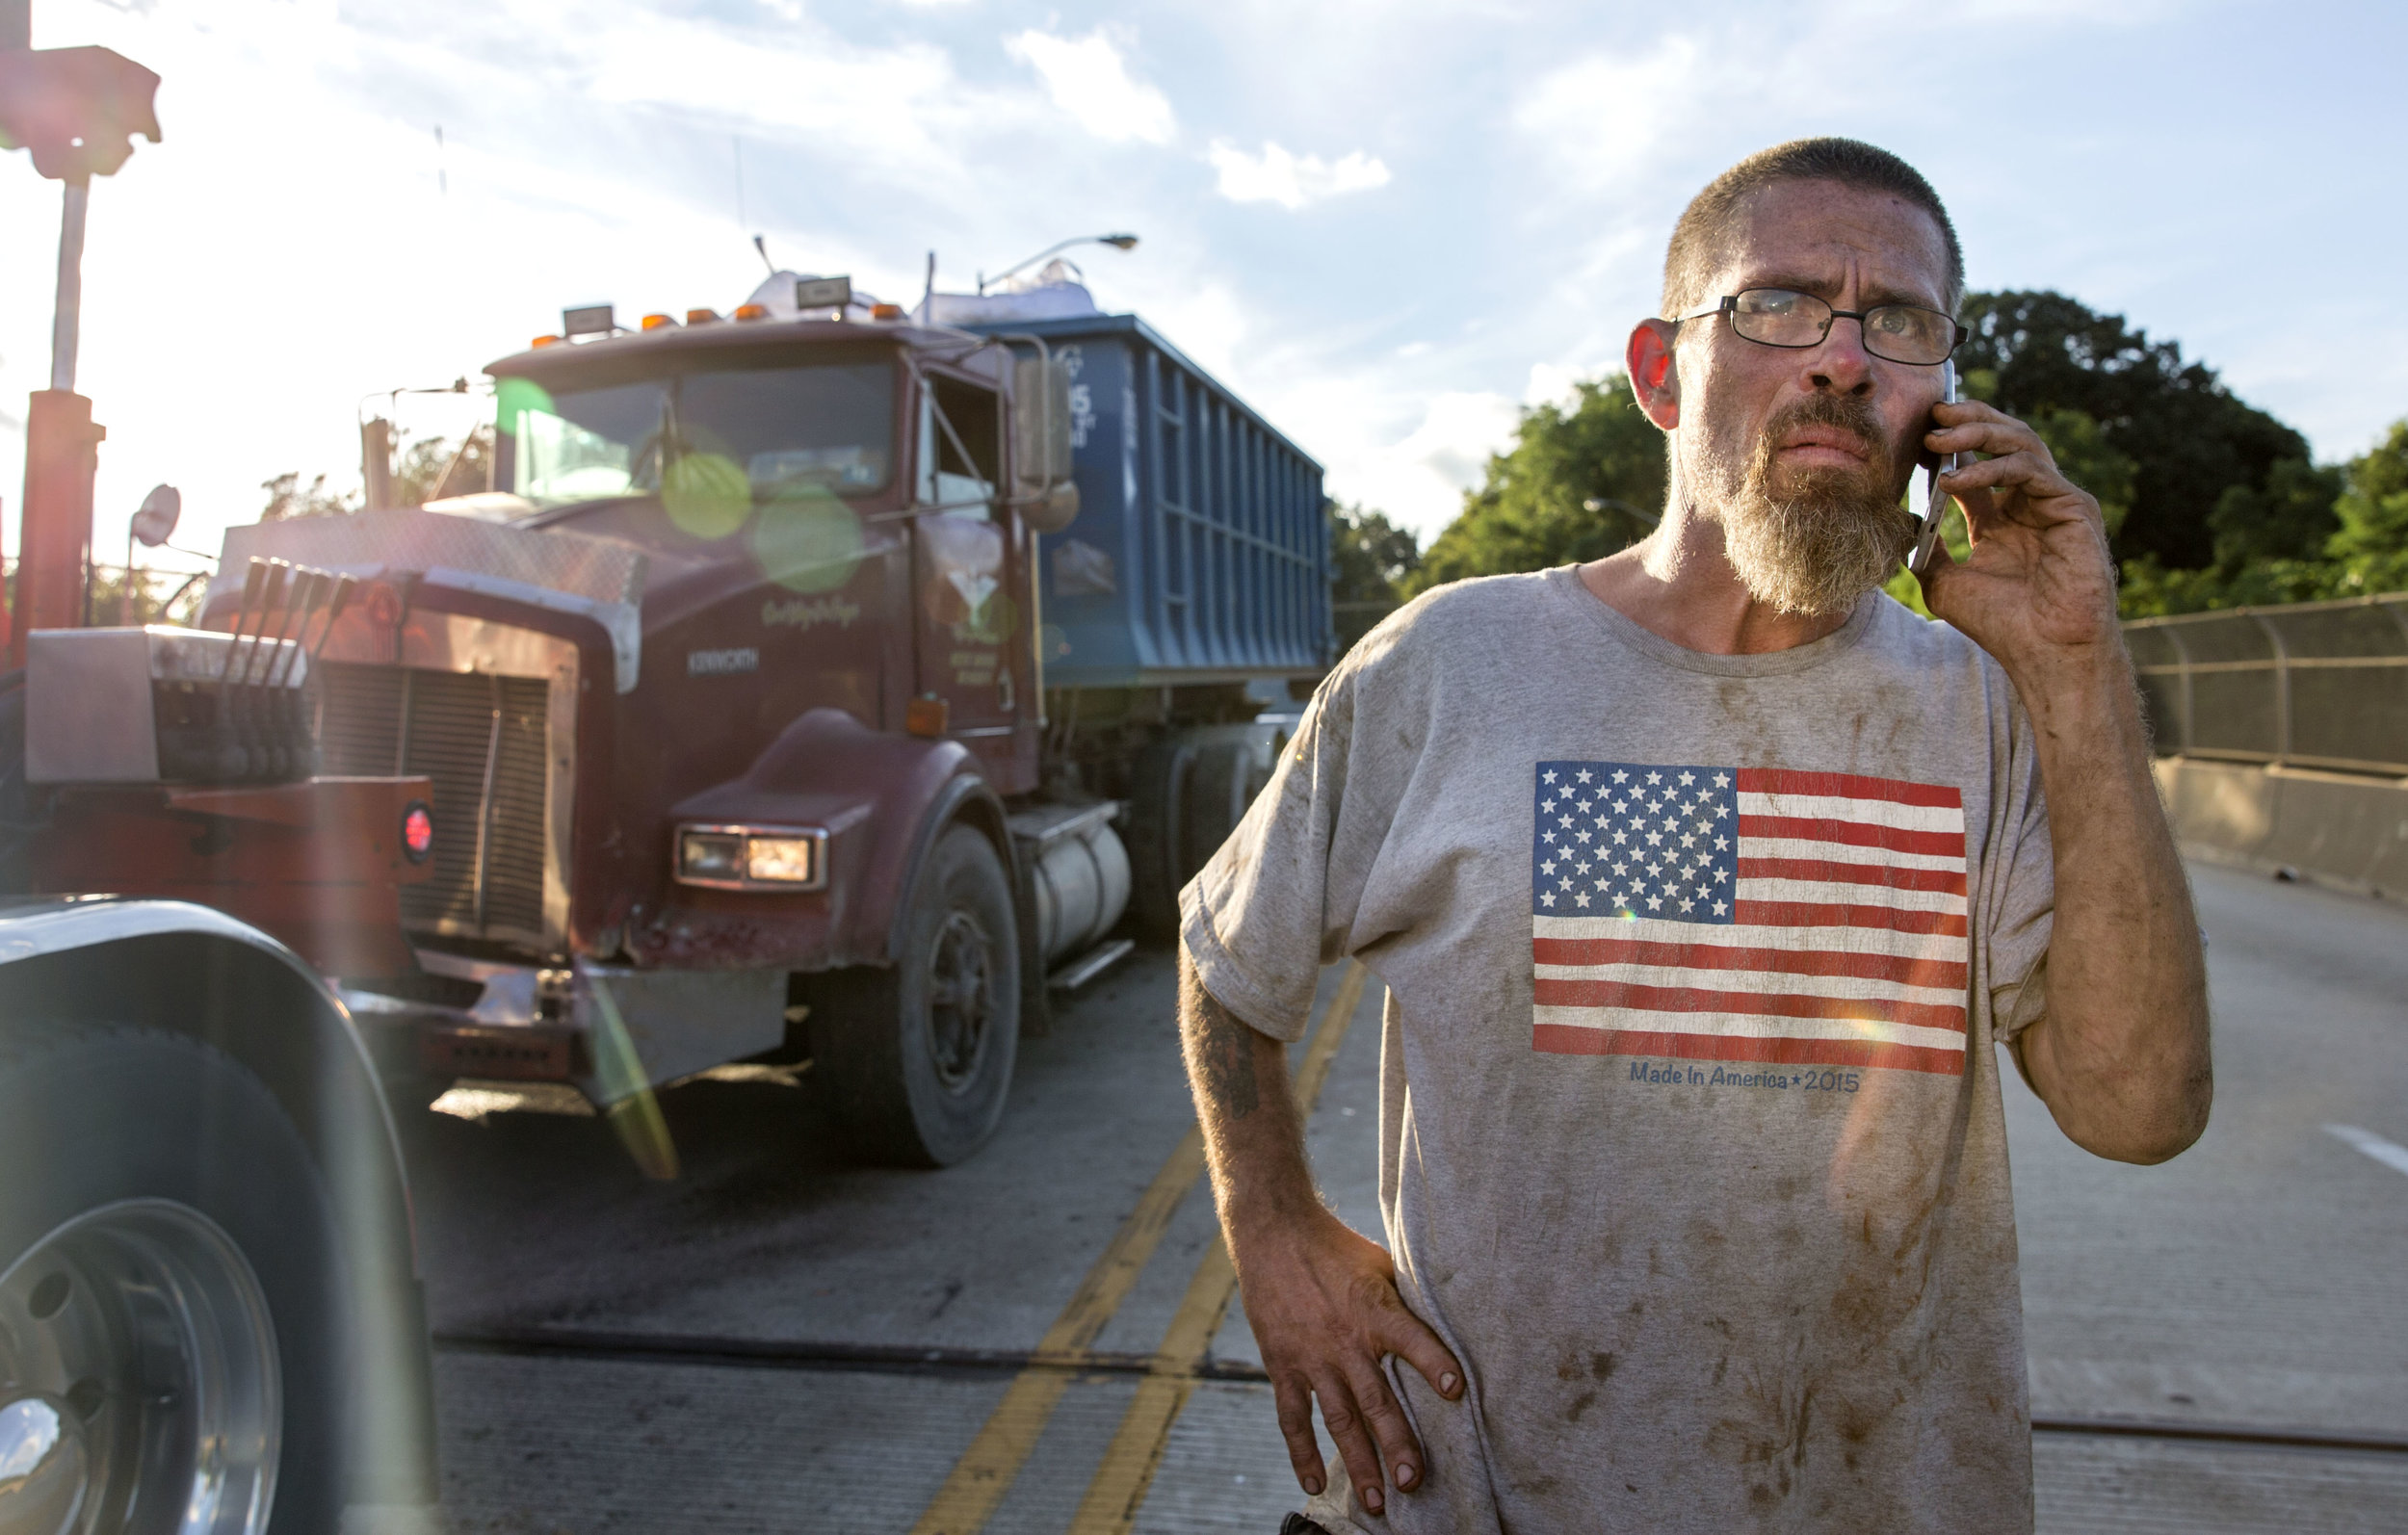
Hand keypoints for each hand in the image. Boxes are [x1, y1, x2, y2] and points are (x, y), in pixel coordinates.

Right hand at [1233, 1205, 1462, 1512]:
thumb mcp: (1380, 1264)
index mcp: (1375, 1310)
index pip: (1412, 1339)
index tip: (1458, 1391)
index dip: (1435, 1363)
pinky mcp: (1283, 1365)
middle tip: (1414, 1483)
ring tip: (1377, 1502)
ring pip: (1339, 1420)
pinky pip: (1292, 1417)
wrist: (1273, 1234)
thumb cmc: (1336, 1248)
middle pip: (1376, 1400)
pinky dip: (1302, 1452)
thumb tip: (1446, 1322)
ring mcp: (1311, 1358)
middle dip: (1397, 1444)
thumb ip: (1406, 1300)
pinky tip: (1315, 1482)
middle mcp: (1345, 1341)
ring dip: (1358, 1462)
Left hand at [1916, 400, 2122, 684]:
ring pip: (2021, 442)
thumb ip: (1926, 550)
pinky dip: (1990, 468)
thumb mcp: (1945, 584)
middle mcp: (2031, 502)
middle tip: (1930, 414)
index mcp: (2004, 516)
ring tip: (1936, 438)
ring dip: (1976, 434)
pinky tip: (1954, 479)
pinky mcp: (2075, 507)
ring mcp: (2056, 501)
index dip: (1947, 444)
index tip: (1913, 432)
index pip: (1977, 463)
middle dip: (1967, 421)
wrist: (2044, 653)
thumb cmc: (2001, 625)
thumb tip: (1901, 522)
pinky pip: (2030, 470)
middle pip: (2003, 440)